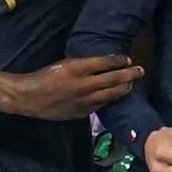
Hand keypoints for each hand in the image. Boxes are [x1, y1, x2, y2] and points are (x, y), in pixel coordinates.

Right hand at [4, 52, 143, 120]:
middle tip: (140, 70)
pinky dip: (112, 99)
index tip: (128, 59)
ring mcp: (85, 100)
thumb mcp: (64, 64)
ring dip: (124, 88)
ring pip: (112, 94)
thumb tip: (103, 63)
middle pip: (114, 79)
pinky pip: (102, 105)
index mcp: (78, 68)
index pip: (106, 63)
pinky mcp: (83, 112)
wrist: (31, 97)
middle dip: (130, 74)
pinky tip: (117, 95)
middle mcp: (84, 85)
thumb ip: (83, 64)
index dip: (119, 60)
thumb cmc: (46, 76)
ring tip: (132, 84)